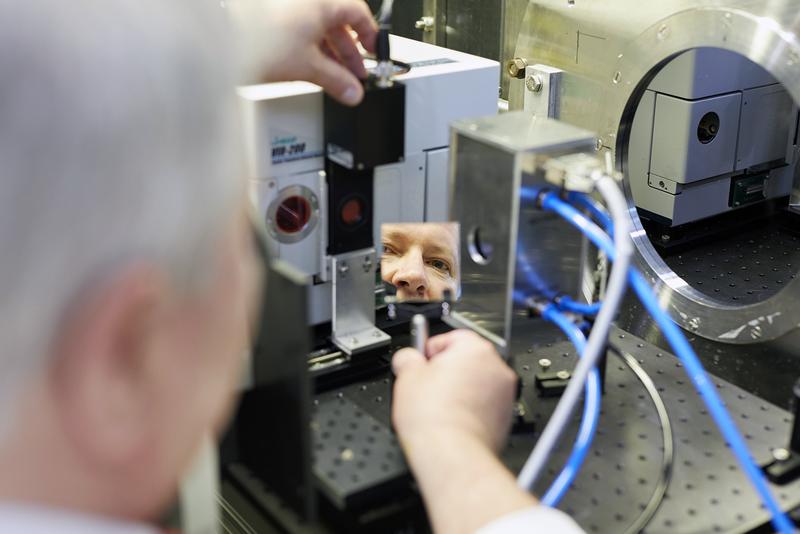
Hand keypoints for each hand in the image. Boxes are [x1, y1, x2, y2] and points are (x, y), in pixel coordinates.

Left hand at [234, 0, 377, 105]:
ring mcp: (288, 9)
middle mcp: (305, 1)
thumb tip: (352, 92)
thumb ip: (336, 81)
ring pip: (318, 29)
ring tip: (335, 77)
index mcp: (321, 2)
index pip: (358, 13)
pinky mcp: (273, 21)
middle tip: (354, 74)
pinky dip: (310, 50)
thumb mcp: (309, 67)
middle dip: (348, 52)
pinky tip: (311, 69)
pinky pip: (301, 32)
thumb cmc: (263, 42)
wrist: (225, 43)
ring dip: (329, 54)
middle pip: (338, 23)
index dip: (369, 35)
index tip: (372, 52)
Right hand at [392, 329, 517, 453]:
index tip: (420, 364)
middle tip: (425, 387)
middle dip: (445, 371)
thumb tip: (408, 359)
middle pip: (465, 360)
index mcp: (475, 349)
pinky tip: (451, 418)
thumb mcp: (407, 377)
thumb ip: (407, 357)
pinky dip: (470, 407)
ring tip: (437, 406)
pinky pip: (484, 403)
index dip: (429, 351)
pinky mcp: (506, 416)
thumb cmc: (434, 418)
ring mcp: (505, 393)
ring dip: (458, 390)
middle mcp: (496, 367)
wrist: (452, 454)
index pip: (449, 337)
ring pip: (476, 383)